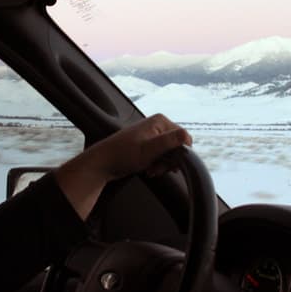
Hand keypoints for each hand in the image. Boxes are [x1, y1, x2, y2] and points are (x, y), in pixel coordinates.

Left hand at [55, 114, 191, 219]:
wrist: (103, 163)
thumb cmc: (123, 155)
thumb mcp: (149, 150)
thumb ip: (169, 142)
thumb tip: (187, 135)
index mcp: (160, 121)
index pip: (184, 139)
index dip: (179, 155)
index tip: (168, 165)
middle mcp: (158, 125)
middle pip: (177, 147)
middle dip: (169, 162)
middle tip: (156, 168)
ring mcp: (153, 135)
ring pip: (169, 154)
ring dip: (163, 165)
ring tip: (150, 170)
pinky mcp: (148, 145)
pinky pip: (161, 156)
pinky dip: (157, 165)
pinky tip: (148, 170)